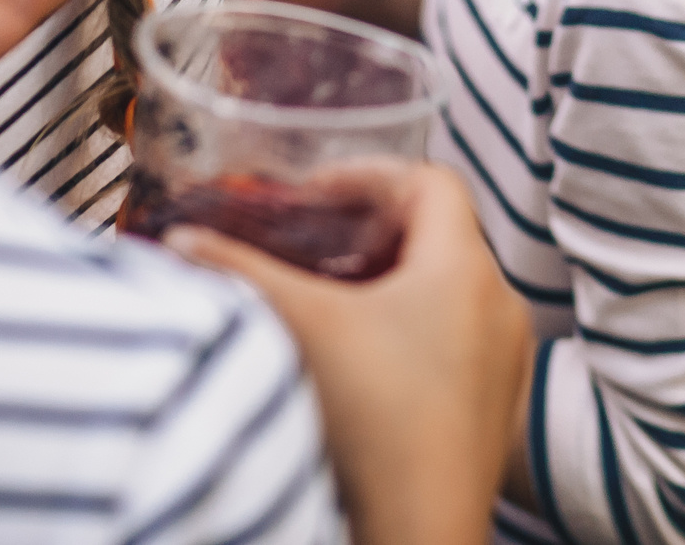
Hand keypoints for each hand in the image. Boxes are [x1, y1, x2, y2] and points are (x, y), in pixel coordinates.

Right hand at [165, 165, 533, 544]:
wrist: (418, 535)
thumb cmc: (376, 428)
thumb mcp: (298, 327)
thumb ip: (237, 272)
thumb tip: (182, 245)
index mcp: (465, 271)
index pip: (431, 180)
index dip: (368, 175)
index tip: (316, 193)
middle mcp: (498, 310)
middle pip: (440, 235)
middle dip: (370, 233)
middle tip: (315, 244)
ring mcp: (502, 365)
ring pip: (449, 294)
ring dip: (389, 286)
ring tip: (329, 301)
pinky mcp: (493, 413)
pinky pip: (457, 346)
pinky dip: (409, 336)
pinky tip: (358, 365)